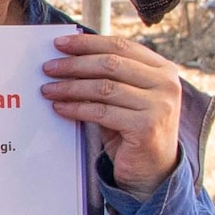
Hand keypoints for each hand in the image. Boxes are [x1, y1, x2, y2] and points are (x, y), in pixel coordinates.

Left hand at [40, 31, 187, 193]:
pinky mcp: (146, 126)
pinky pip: (102, 112)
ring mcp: (159, 105)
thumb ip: (110, 77)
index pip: (121, 46)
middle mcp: (166, 84)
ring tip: (48, 89)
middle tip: (48, 68)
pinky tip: (60, 108)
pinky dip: (77, 108)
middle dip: (75, 64)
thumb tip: (69, 57)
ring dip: (71, 87)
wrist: (153, 171)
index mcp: (163, 69)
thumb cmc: (134, 130)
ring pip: (104, 88)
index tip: (60, 44)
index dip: (88, 43)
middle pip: (111, 64)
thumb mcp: (127, 98)